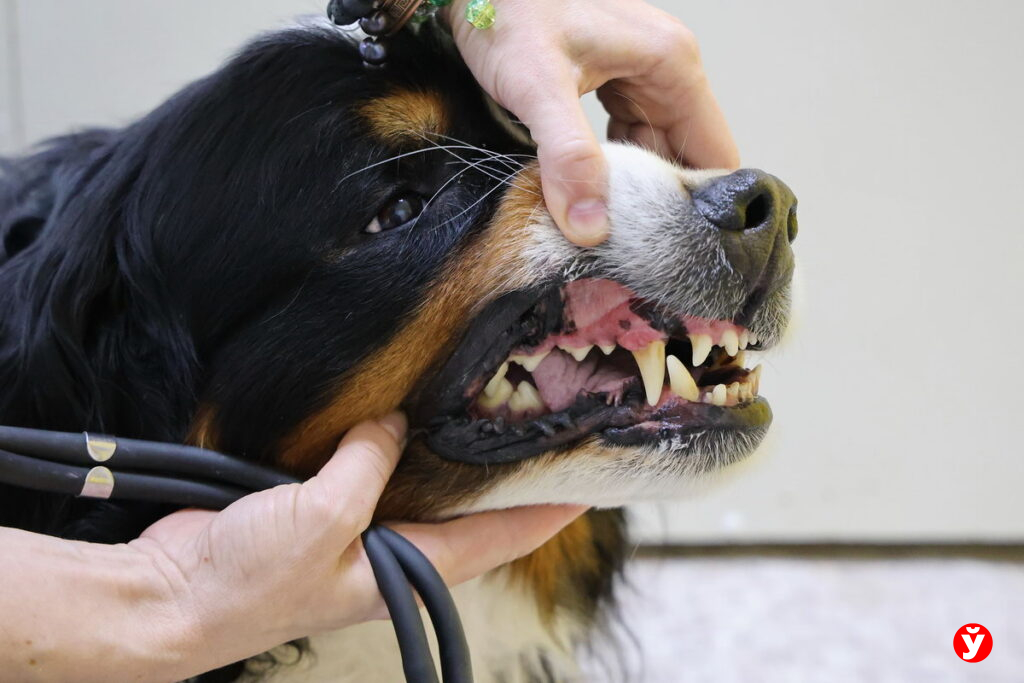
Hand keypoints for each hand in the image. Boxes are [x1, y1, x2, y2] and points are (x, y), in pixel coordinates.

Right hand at [131, 413, 584, 677]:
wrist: (171, 596)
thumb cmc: (249, 583)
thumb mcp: (322, 518)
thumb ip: (367, 467)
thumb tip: (392, 424)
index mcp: (408, 568)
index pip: (498, 538)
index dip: (544, 513)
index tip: (586, 486)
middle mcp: (392, 551)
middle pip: (468, 512)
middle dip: (504, 477)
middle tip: (537, 429)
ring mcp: (357, 529)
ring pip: (419, 485)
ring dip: (448, 453)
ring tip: (482, 407)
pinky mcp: (320, 507)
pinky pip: (367, 468)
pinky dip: (387, 442)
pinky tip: (397, 411)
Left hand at [443, 0, 738, 245]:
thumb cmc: (507, 9)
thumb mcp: (538, 86)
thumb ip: (568, 156)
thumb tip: (592, 227)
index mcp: (671, 66)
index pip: (715, 153)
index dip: (700, 207)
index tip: (674, 253)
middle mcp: (665, 70)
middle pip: (682, 158)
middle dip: (658, 206)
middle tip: (631, 254)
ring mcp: (638, 75)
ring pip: (650, 151)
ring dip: (630, 191)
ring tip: (609, 234)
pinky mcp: (608, 81)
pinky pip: (622, 137)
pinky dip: (608, 169)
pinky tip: (585, 195)